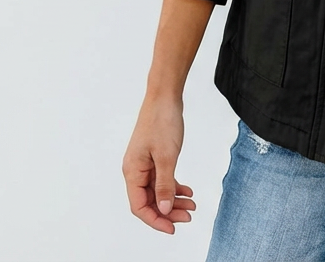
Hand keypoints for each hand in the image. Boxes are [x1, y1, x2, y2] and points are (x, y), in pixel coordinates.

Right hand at [122, 96, 196, 234]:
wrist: (165, 96)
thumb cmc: (162, 122)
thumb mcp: (167, 156)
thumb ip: (165, 185)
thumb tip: (164, 210)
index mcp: (132, 172)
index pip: (139, 206)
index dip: (156, 220)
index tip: (173, 228)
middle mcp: (135, 170)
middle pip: (149, 201)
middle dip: (168, 211)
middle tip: (188, 216)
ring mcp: (145, 163)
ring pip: (157, 191)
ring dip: (174, 200)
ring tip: (192, 205)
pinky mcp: (154, 156)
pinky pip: (162, 178)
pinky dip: (175, 186)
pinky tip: (188, 191)